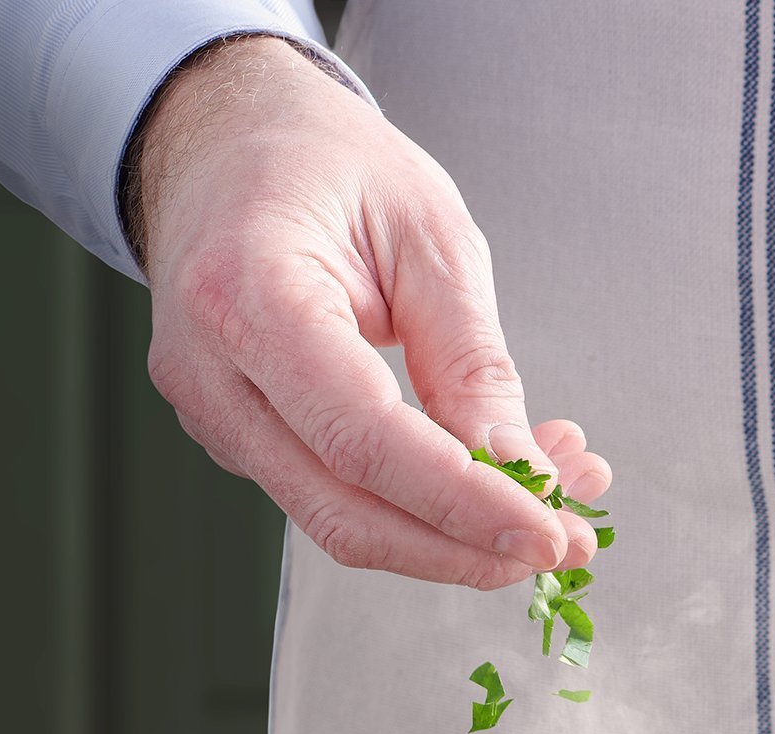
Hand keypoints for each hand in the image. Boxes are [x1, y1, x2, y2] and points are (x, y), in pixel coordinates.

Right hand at [129, 36, 610, 587]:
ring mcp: (213, 410)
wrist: (225, 143)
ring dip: (457, 534)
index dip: (462, 503)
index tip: (548, 532)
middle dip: (467, 548)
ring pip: (338, 519)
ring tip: (555, 498)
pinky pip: (335, 493)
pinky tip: (496, 473)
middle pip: (343, 508)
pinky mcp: (239, 433)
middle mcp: (208, 368)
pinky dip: (424, 504)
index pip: (361, 440)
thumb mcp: (428, 233)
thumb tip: (522, 472)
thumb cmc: (323, 164)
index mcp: (245, 293)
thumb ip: (471, 360)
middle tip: (566, 543)